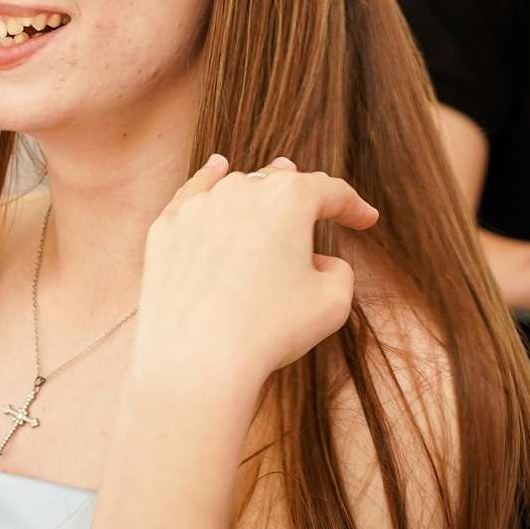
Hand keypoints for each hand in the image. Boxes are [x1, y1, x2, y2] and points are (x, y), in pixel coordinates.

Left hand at [130, 156, 380, 407]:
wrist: (195, 361)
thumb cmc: (269, 331)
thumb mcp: (332, 301)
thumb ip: (337, 269)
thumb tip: (317, 261)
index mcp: (289, 199)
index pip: (331, 193)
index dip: (353, 206)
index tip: (365, 219)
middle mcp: (240, 190)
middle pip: (281, 185)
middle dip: (306, 196)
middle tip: (322, 205)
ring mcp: (197, 207)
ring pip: (237, 188)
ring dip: (260, 190)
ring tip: (276, 179)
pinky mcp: (165, 229)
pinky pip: (192, 194)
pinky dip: (208, 178)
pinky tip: (217, 168)